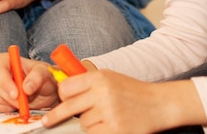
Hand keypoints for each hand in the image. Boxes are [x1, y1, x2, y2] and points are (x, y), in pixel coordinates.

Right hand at [0, 52, 58, 111]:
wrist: (45, 91)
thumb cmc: (44, 77)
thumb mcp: (45, 73)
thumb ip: (37, 77)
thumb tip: (26, 87)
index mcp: (6, 60)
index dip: (5, 83)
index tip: (16, 94)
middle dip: (10, 96)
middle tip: (24, 102)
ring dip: (13, 103)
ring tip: (26, 98)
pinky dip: (10, 108)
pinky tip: (20, 103)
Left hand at [42, 71, 205, 133]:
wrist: (159, 104)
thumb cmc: (133, 91)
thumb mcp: (111, 78)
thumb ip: (89, 83)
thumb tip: (64, 92)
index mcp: (100, 78)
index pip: (67, 87)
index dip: (63, 96)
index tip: (61, 101)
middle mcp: (102, 93)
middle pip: (68, 107)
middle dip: (57, 116)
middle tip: (46, 122)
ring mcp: (109, 113)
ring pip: (83, 124)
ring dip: (90, 124)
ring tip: (107, 116)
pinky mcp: (115, 130)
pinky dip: (98, 132)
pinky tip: (110, 125)